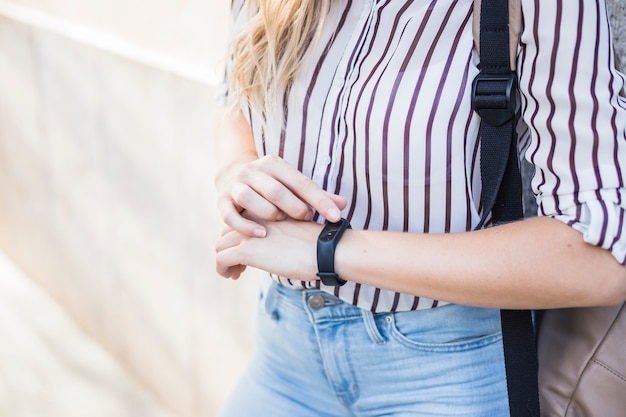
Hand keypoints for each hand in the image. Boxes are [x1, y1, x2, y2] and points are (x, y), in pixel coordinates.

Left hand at [215, 217, 321, 280]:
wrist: (326, 249)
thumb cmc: (321, 243)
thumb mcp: (300, 230)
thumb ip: (284, 232)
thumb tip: (282, 247)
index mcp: (267, 210)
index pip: (242, 219)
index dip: (242, 236)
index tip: (251, 251)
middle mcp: (254, 218)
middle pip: (227, 231)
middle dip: (231, 248)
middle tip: (242, 265)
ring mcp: (249, 233)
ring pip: (220, 245)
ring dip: (226, 261)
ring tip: (237, 273)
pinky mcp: (246, 250)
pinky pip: (220, 259)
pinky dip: (223, 270)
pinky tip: (234, 276)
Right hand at [216, 155, 346, 237]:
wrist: (233, 177)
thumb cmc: (272, 187)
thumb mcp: (293, 186)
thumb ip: (316, 196)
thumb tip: (344, 205)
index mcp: (275, 164)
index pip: (301, 182)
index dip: (320, 200)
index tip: (336, 216)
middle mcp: (253, 171)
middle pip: (276, 190)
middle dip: (294, 207)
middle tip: (306, 218)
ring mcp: (236, 185)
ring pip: (250, 199)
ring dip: (268, 213)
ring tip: (280, 222)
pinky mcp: (222, 200)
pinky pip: (230, 215)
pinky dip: (245, 226)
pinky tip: (261, 235)